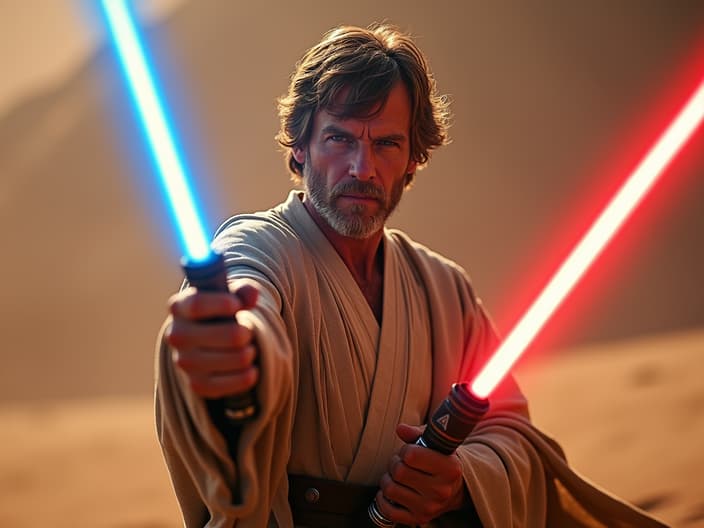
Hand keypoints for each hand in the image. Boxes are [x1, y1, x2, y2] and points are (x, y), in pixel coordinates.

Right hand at [165, 283, 259, 398]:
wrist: (205, 341)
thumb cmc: (219, 311)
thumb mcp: (228, 295)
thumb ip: (242, 291)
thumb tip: (252, 295)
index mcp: (179, 307)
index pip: (197, 305)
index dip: (222, 304)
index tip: (237, 305)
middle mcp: (177, 335)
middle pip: (230, 335)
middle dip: (246, 333)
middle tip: (247, 332)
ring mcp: (184, 362)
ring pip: (238, 358)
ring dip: (250, 353)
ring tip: (248, 348)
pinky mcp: (196, 384)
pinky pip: (235, 382)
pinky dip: (249, 375)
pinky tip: (250, 368)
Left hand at [374, 423, 467, 524]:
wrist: (453, 489)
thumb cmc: (439, 461)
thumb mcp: (434, 443)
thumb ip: (416, 433)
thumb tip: (400, 429)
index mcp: (449, 468)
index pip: (411, 455)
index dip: (405, 450)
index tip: (410, 452)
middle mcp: (441, 490)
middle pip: (398, 472)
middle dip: (394, 464)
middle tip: (401, 463)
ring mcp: (429, 507)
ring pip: (390, 489)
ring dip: (387, 480)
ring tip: (397, 477)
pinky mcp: (417, 519)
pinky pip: (388, 511)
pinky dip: (383, 500)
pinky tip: (391, 492)